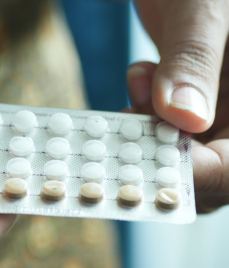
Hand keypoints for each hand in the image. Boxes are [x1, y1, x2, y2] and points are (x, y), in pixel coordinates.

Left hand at [128, 0, 228, 211]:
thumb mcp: (204, 6)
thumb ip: (194, 60)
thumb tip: (183, 117)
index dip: (197, 169)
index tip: (149, 155)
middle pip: (210, 161)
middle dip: (163, 148)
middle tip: (132, 125)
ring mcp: (222, 98)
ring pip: (184, 142)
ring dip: (149, 123)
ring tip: (140, 82)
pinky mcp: (196, 90)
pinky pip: (169, 118)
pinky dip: (147, 105)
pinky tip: (141, 74)